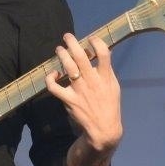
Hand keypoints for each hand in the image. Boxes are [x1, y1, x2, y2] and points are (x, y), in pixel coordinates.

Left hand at [46, 34, 122, 165]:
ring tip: (60, 49)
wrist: (103, 129)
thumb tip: (103, 53)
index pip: (104, 54)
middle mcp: (92, 82)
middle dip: (72, 43)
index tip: (91, 39)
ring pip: (67, 67)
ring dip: (62, 54)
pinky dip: (50, 78)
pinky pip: (54, 87)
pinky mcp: (68, 100)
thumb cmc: (109, 105)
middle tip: (67, 36)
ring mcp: (79, 90)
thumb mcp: (114, 86)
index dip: (96, 42)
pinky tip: (53, 73)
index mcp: (105, 77)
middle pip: (81, 56)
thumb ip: (107, 70)